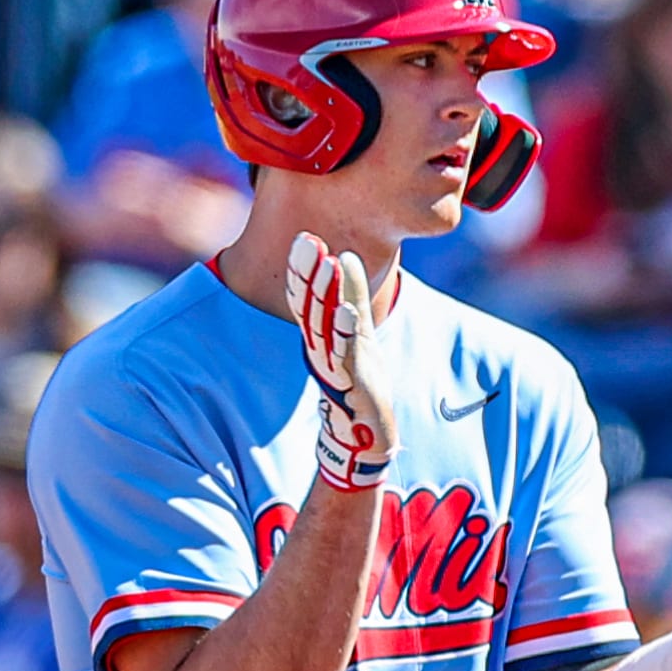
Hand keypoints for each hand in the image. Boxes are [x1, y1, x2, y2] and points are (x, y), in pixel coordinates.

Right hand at [286, 233, 397, 490]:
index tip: (304, 238)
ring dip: (325, 296)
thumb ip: (352, 295)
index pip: (306, 299)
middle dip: (308, 276)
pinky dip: (344, 333)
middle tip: (307, 242)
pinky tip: (346, 310)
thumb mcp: (358, 331)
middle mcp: (321, 350)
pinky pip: (345, 356)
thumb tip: (344, 255)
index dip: (303, 271)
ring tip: (329, 264)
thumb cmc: (360, 380)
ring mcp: (334, 368)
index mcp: (321, 337)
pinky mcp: (351, 385)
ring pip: (324, 329)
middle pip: (310, 309)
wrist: (368, 432)